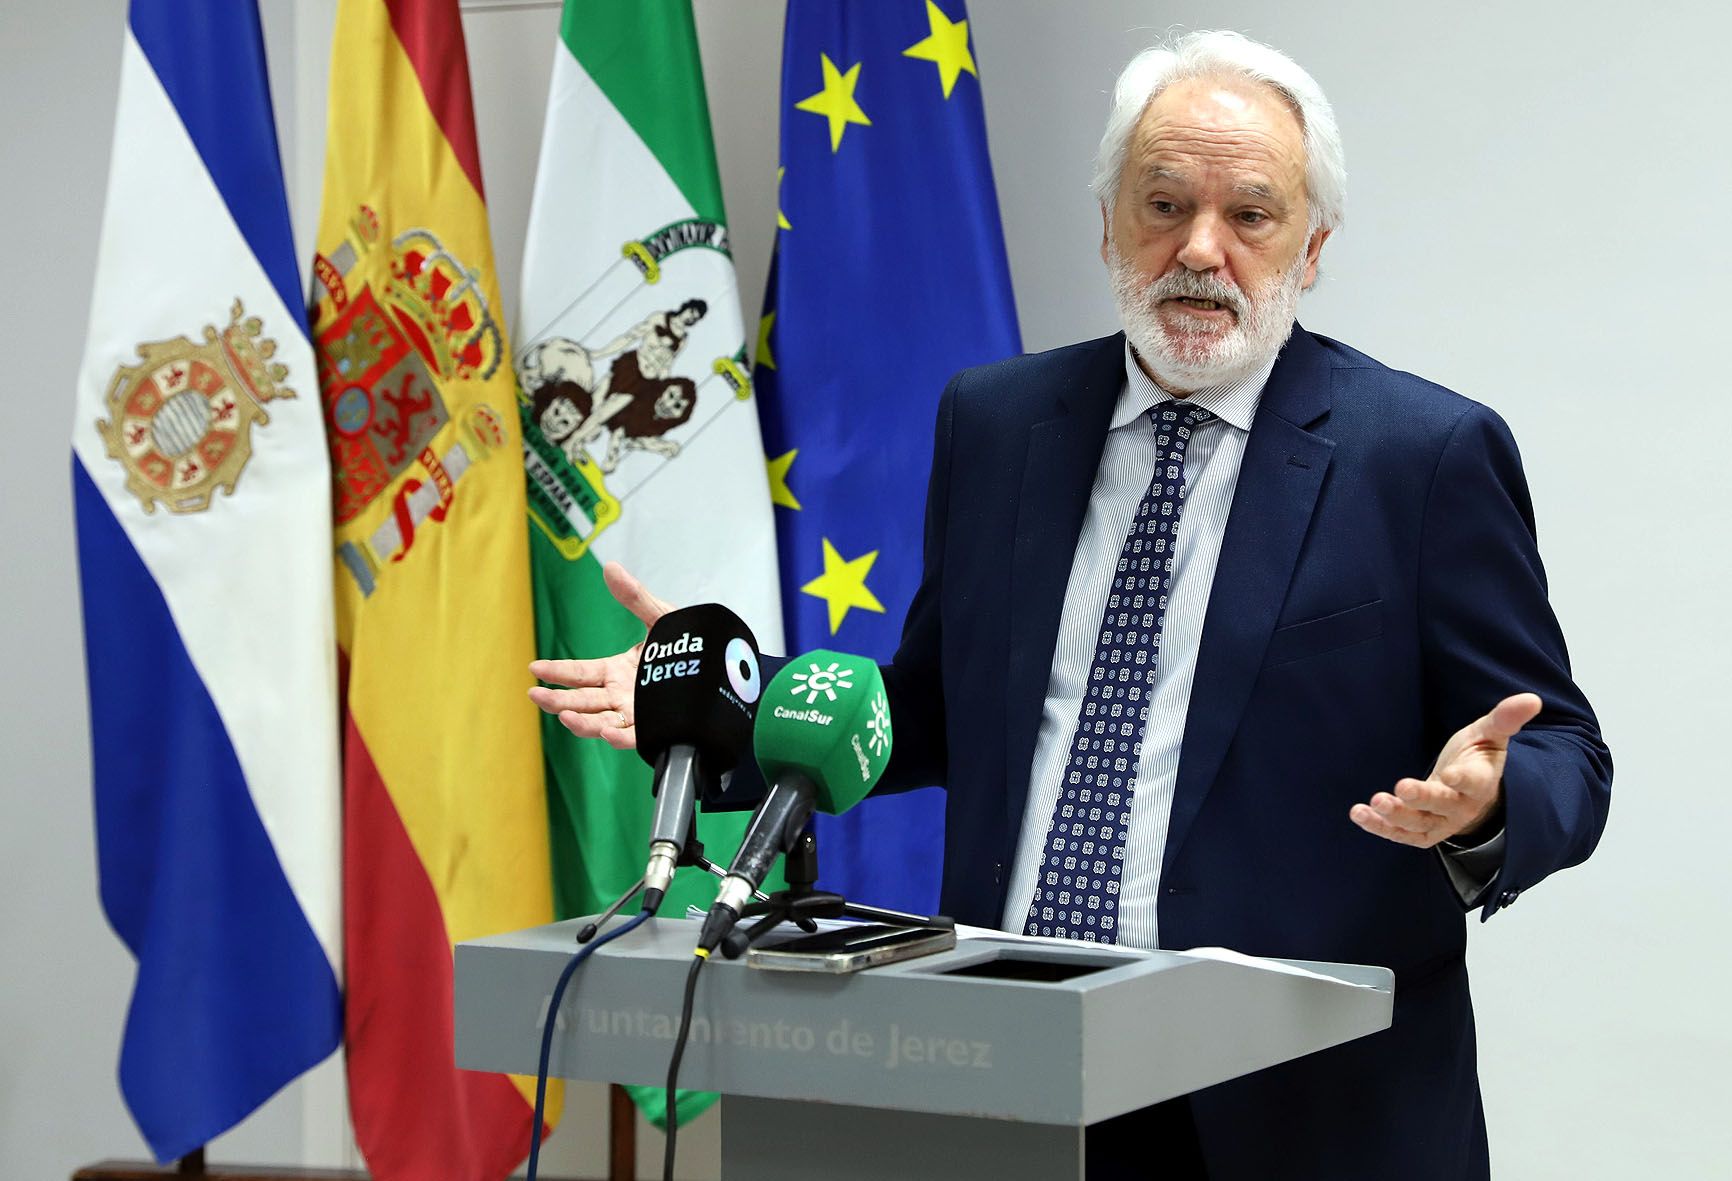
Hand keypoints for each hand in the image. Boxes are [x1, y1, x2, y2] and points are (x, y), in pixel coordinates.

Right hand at [527, 562, 675, 750]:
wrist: (725, 666)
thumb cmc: (690, 644)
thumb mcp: (661, 617)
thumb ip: (635, 597)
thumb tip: (611, 567)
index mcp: (617, 671)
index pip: (580, 673)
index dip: (557, 671)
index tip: (535, 668)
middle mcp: (621, 695)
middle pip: (583, 700)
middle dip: (557, 699)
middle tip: (536, 694)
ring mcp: (636, 713)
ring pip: (601, 721)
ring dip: (581, 721)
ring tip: (563, 715)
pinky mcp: (655, 726)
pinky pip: (633, 737)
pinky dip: (618, 737)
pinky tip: (605, 732)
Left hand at [1350, 693, 1541, 848]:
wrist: (1473, 792)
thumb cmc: (1479, 757)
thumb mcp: (1491, 735)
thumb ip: (1505, 719)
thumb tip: (1531, 698)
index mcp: (1480, 782)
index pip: (1472, 782)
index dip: (1462, 779)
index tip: (1449, 774)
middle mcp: (1461, 806)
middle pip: (1442, 806)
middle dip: (1422, 798)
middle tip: (1400, 788)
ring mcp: (1441, 822)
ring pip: (1419, 825)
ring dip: (1395, 817)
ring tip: (1373, 803)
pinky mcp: (1422, 831)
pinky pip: (1401, 834)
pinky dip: (1381, 827)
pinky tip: (1359, 813)